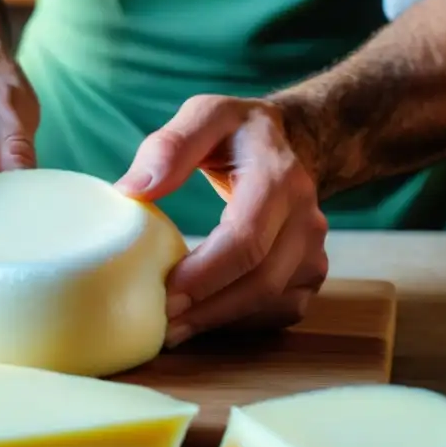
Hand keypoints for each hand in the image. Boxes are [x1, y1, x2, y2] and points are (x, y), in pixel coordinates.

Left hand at [115, 95, 327, 346]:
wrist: (292, 142)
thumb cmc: (238, 132)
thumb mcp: (206, 115)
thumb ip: (170, 146)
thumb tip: (131, 191)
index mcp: (278, 178)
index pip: (246, 238)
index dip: (206, 274)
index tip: (165, 295)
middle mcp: (305, 217)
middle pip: (262, 279)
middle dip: (210, 309)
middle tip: (162, 326)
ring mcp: (314, 248)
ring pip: (274, 302)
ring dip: (224, 321)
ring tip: (175, 331)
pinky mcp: (311, 271)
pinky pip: (283, 310)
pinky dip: (245, 322)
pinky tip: (207, 320)